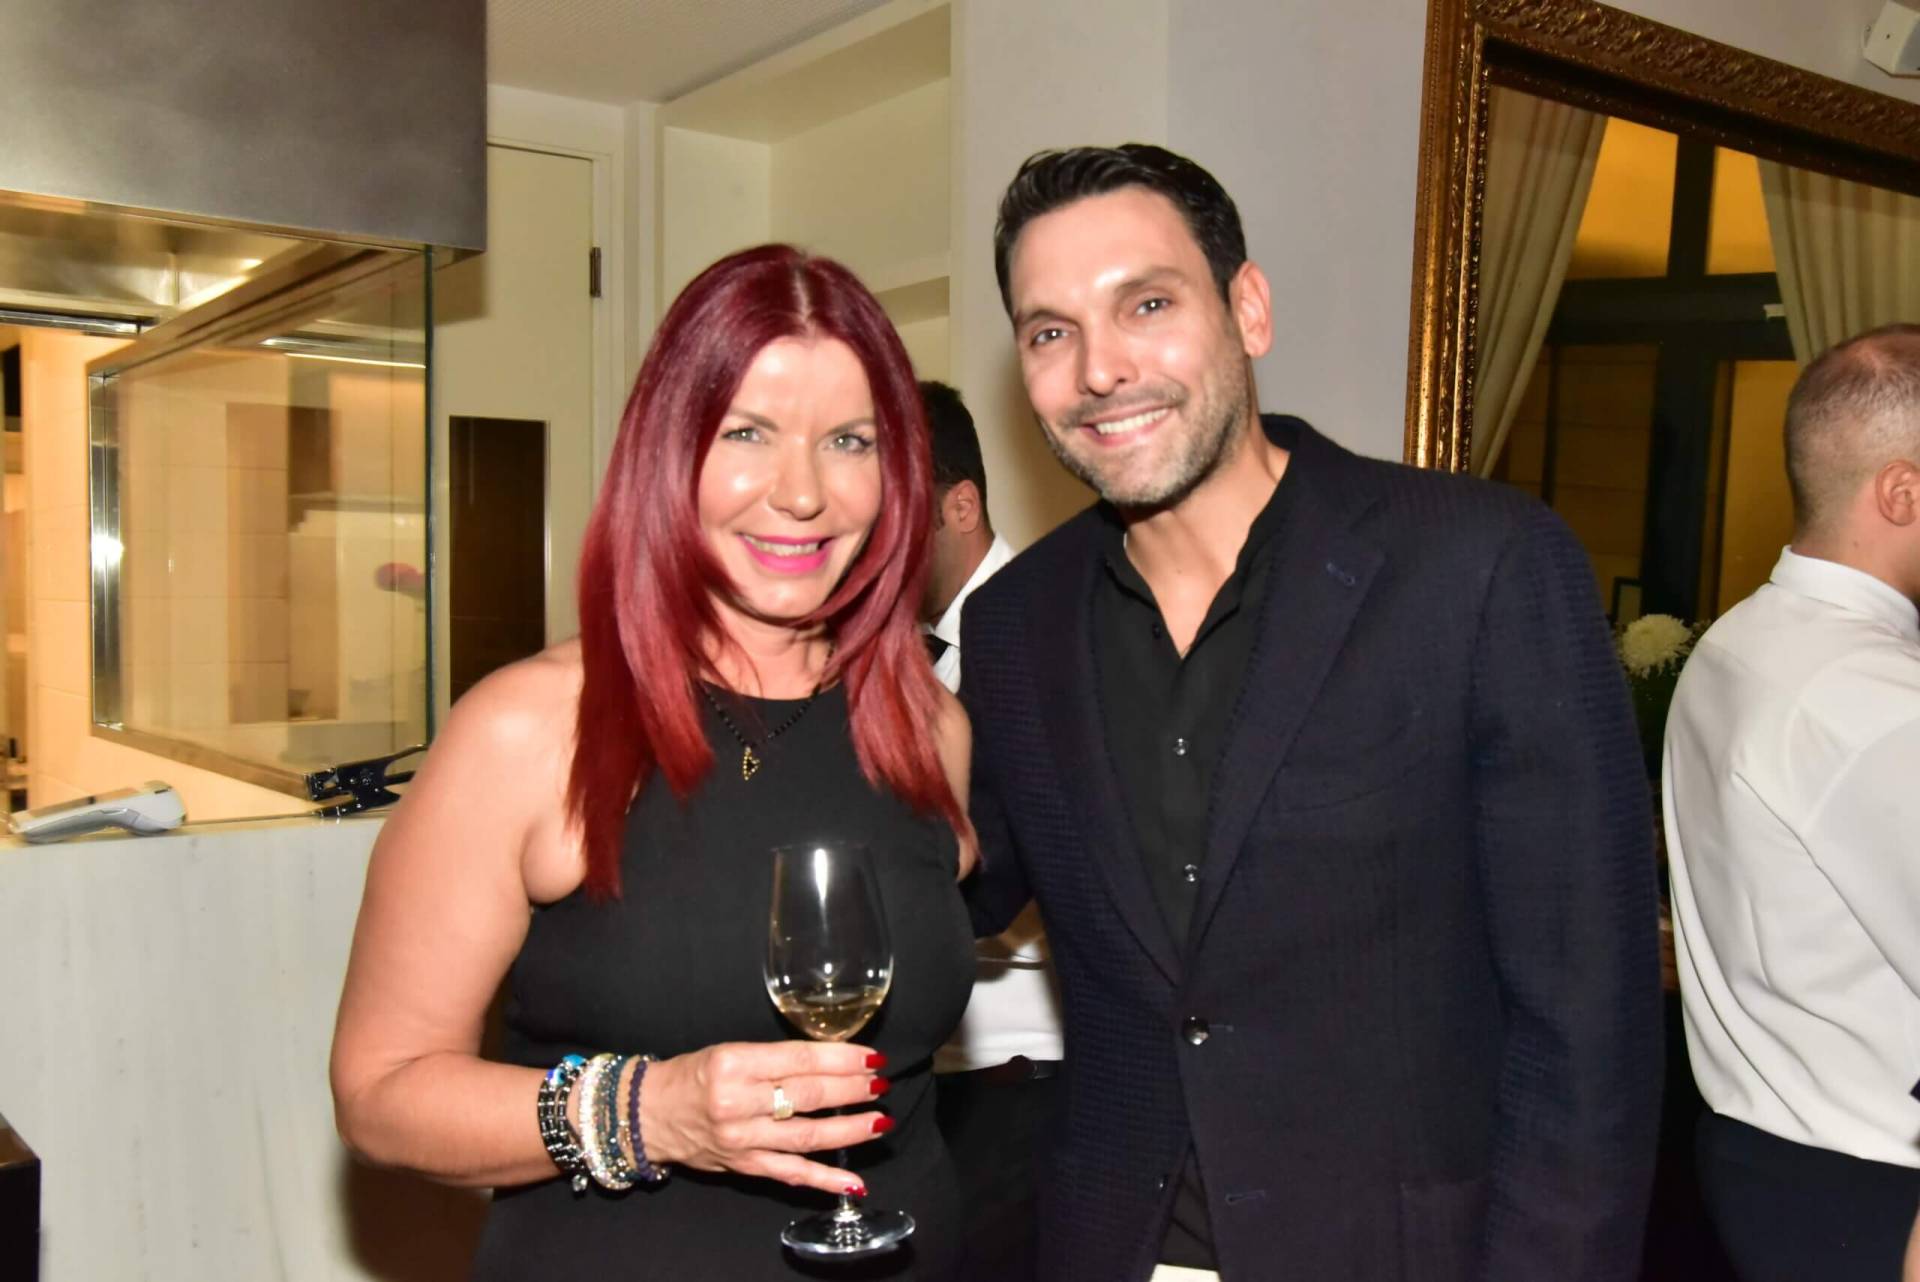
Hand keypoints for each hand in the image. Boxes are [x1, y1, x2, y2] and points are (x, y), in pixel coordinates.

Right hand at [639, 1041, 890, 1194]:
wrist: (647, 1113)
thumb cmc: (692, 1076)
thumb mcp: (729, 1051)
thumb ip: (776, 1059)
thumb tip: (831, 1061)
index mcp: (735, 1064)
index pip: (800, 1060)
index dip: (841, 1059)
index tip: (870, 1057)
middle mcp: (738, 1102)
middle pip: (808, 1095)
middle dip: (852, 1089)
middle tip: (881, 1083)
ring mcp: (742, 1139)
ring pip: (807, 1135)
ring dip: (849, 1130)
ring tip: (879, 1121)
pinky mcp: (743, 1166)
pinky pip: (791, 1174)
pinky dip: (825, 1180)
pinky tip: (854, 1182)